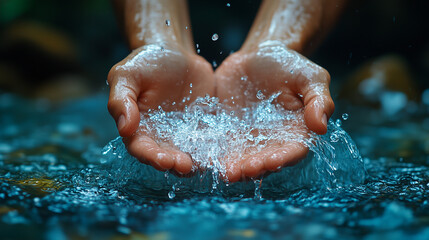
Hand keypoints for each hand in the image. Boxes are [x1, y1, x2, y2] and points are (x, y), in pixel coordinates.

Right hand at [107, 43, 214, 174]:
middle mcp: (159, 137)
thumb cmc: (145, 63)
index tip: (163, 160)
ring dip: (194, 163)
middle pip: (165, 157)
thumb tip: (124, 129)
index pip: (141, 149)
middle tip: (185, 166)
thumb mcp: (126, 75)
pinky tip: (219, 154)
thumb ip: (121, 100)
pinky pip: (207, 142)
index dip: (151, 157)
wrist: (175, 53)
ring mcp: (182, 135)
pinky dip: (212, 150)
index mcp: (137, 128)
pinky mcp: (201, 128)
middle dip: (174, 164)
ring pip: (187, 155)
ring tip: (201, 165)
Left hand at [215, 40, 333, 181]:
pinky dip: (215, 155)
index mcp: (295, 132)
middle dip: (254, 168)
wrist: (259, 55)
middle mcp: (272, 141)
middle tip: (242, 171)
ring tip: (224, 173)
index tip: (271, 162)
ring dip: (234, 168)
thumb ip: (319, 100)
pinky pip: (221, 146)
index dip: (282, 159)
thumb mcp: (310, 77)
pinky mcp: (227, 131)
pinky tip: (207, 160)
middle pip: (264, 161)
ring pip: (241, 158)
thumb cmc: (290, 66)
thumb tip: (321, 127)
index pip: (292, 151)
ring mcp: (248, 138)